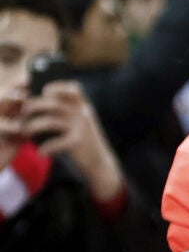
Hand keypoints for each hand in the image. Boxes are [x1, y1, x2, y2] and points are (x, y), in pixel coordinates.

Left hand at [18, 83, 125, 205]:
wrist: (101, 164)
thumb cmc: (84, 143)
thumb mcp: (80, 123)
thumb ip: (67, 112)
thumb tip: (39, 104)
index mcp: (84, 107)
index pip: (72, 88)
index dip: (56, 87)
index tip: (43, 93)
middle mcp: (83, 114)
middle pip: (53, 103)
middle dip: (33, 106)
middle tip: (23, 113)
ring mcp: (81, 128)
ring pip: (50, 121)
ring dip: (32, 126)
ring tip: (25, 132)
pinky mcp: (78, 142)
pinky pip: (55, 142)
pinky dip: (45, 148)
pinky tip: (41, 153)